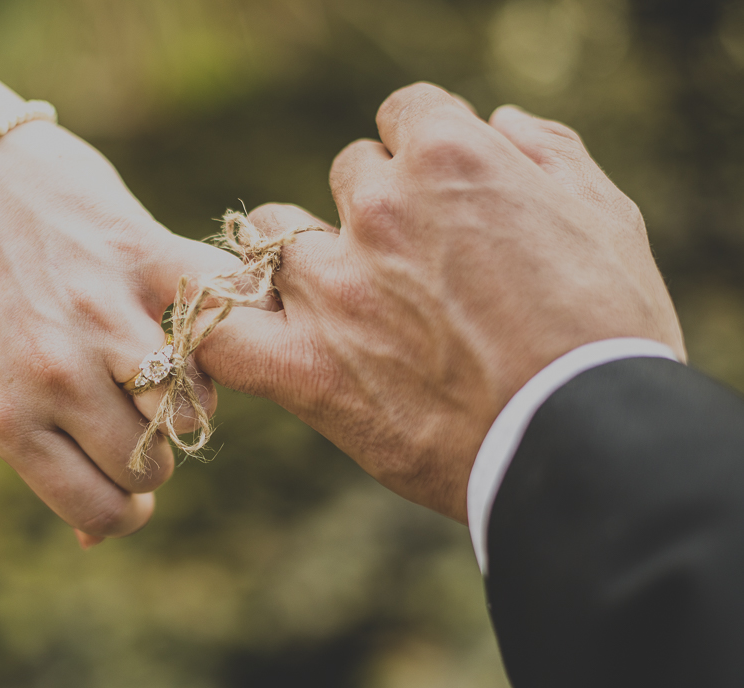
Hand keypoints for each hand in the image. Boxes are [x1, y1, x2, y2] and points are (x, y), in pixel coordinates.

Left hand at [0, 119, 239, 542]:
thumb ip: (37, 453)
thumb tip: (95, 541)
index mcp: (8, 415)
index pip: (100, 512)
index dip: (120, 511)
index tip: (121, 488)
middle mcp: (57, 373)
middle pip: (149, 467)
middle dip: (146, 458)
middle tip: (130, 422)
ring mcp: (105, 313)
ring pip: (191, 411)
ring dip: (183, 403)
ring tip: (157, 372)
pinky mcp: (144, 254)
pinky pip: (219, 318)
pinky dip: (223, 328)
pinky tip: (199, 324)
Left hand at [196, 83, 684, 521]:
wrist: (584, 443)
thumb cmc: (606, 333)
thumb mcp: (605, 214)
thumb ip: (543, 152)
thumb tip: (498, 123)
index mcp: (448, 159)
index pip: (404, 116)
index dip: (427, 154)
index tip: (446, 195)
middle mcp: (378, 211)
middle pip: (349, 177)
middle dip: (377, 209)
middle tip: (416, 268)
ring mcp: (332, 290)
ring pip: (270, 236)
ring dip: (296, 256)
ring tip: (336, 300)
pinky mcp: (305, 368)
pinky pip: (217, 332)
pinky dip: (208, 324)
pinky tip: (224, 326)